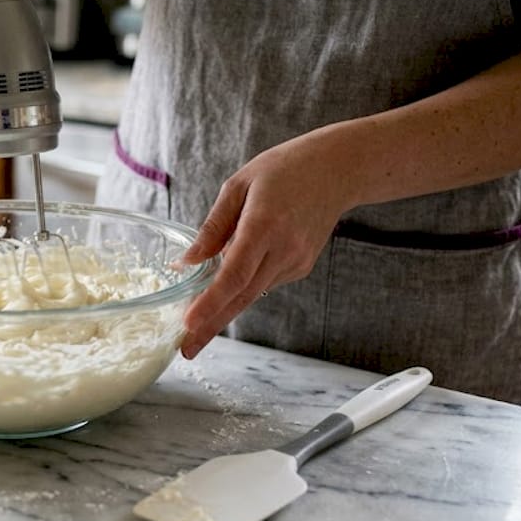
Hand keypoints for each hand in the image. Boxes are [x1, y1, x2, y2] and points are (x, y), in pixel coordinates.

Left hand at [178, 136, 355, 358]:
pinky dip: (241, 290)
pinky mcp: (300, 268)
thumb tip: (186, 262)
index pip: (234, 274)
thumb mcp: (238, 185)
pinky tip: (226, 289)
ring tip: (194, 331)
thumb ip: (213, 227)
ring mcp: (295, 262)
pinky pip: (263, 283)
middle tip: (184, 349)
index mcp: (264, 225)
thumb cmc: (283, 170)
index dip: (210, 302)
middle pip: (241, 296)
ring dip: (222, 312)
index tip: (188, 323)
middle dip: (210, 326)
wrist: (336, 171)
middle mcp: (283, 249)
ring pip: (251, 294)